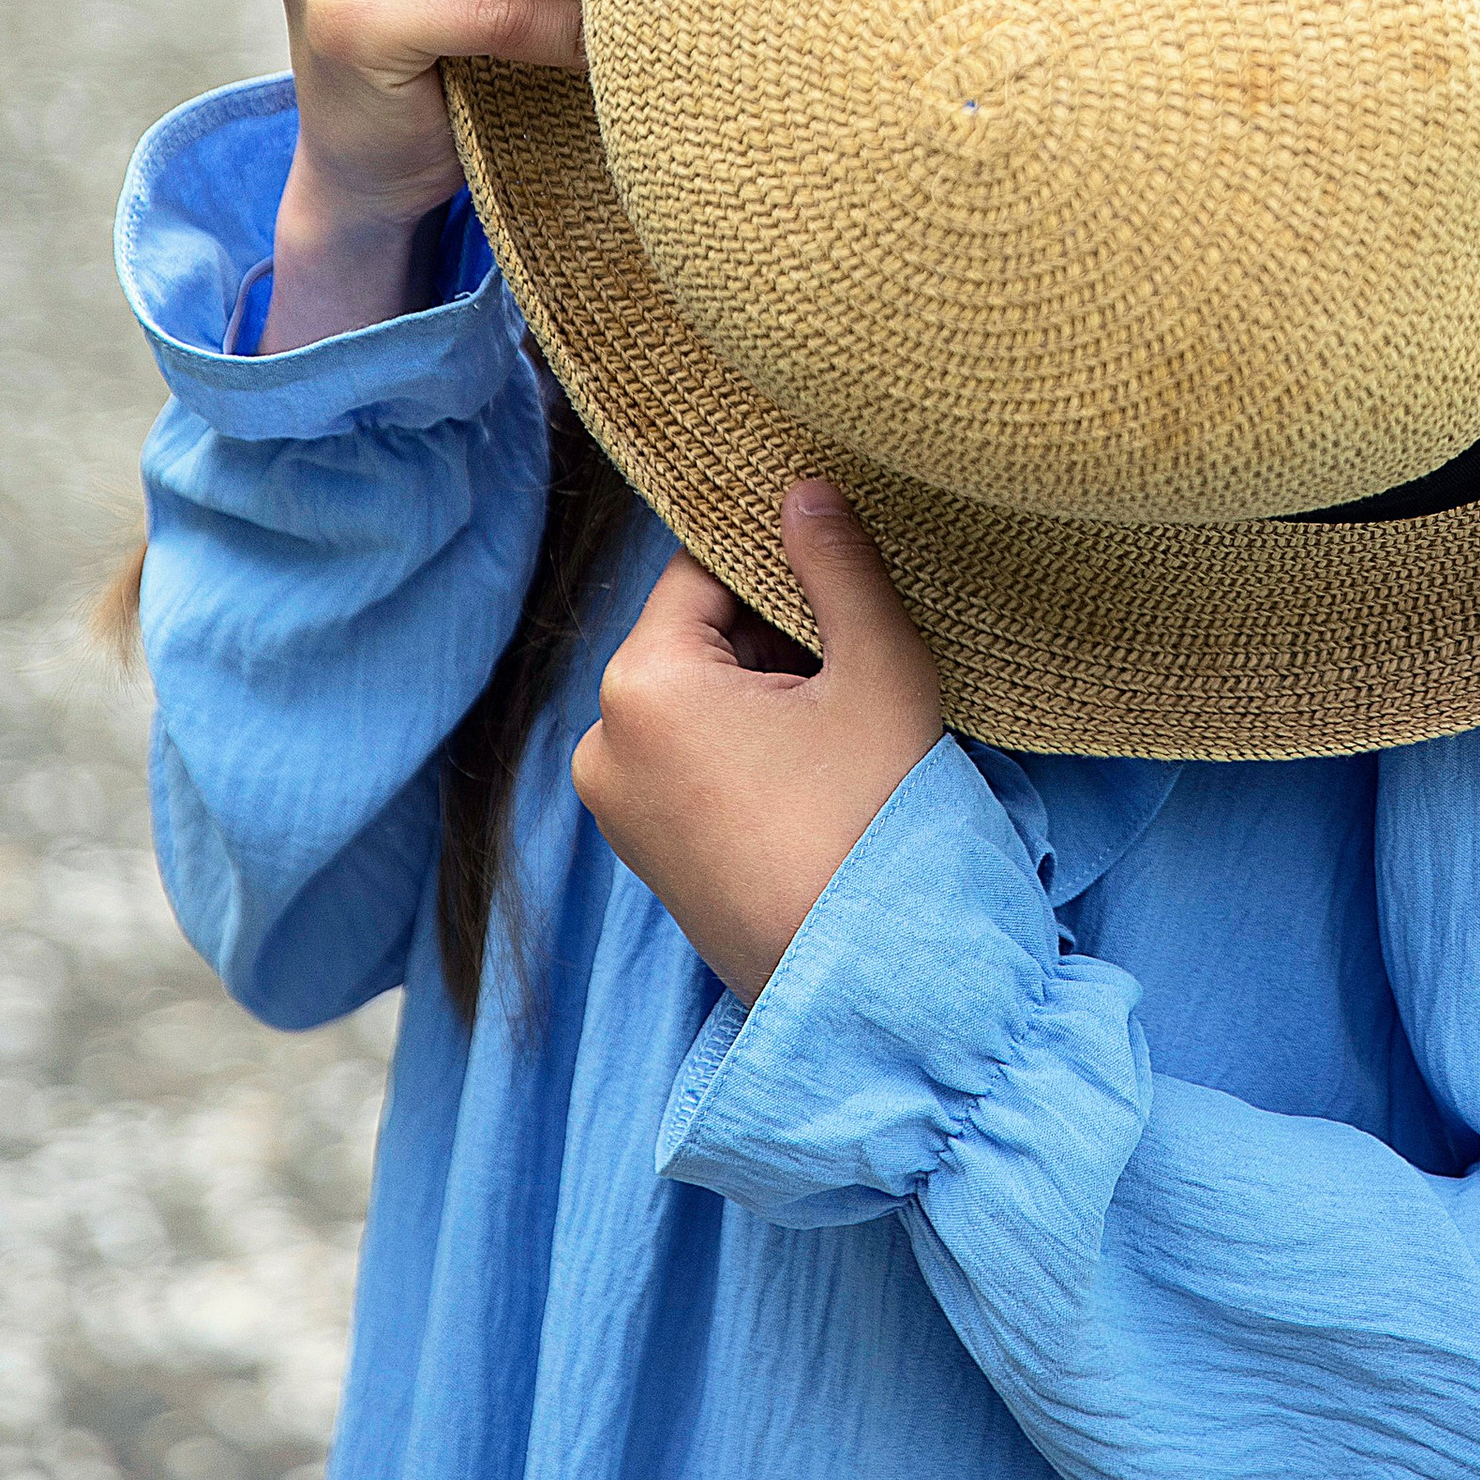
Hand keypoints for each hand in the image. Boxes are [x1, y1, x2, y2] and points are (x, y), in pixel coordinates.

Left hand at [571, 484, 946, 1001]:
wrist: (870, 992)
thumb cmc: (873, 822)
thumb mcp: (877, 670)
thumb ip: (839, 565)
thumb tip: (805, 487)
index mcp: (641, 684)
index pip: (705, 569)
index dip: (781, 562)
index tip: (845, 577)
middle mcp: (603, 741)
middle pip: (700, 634)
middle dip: (778, 634)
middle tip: (857, 662)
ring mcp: (617, 806)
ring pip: (700, 696)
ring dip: (768, 690)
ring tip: (843, 724)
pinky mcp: (646, 852)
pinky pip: (692, 757)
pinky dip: (749, 744)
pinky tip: (818, 771)